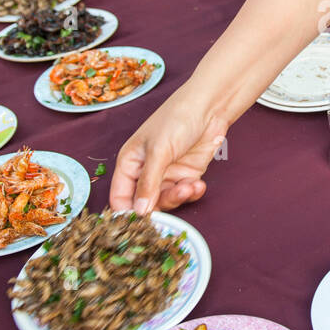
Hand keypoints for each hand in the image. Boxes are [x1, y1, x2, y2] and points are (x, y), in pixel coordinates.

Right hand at [110, 88, 228, 213]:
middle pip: (145, 204)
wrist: (209, 107)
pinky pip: (184, 194)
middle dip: (160, 205)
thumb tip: (139, 211)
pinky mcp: (185, 175)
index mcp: (129, 163)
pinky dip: (192, 193)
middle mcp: (145, 172)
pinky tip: (198, 184)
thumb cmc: (177, 118)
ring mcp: (166, 175)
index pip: (120, 197)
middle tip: (175, 196)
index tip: (141, 222)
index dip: (128, 212)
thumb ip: (148, 183)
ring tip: (190, 184)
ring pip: (166, 201)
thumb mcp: (159, 151)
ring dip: (179, 197)